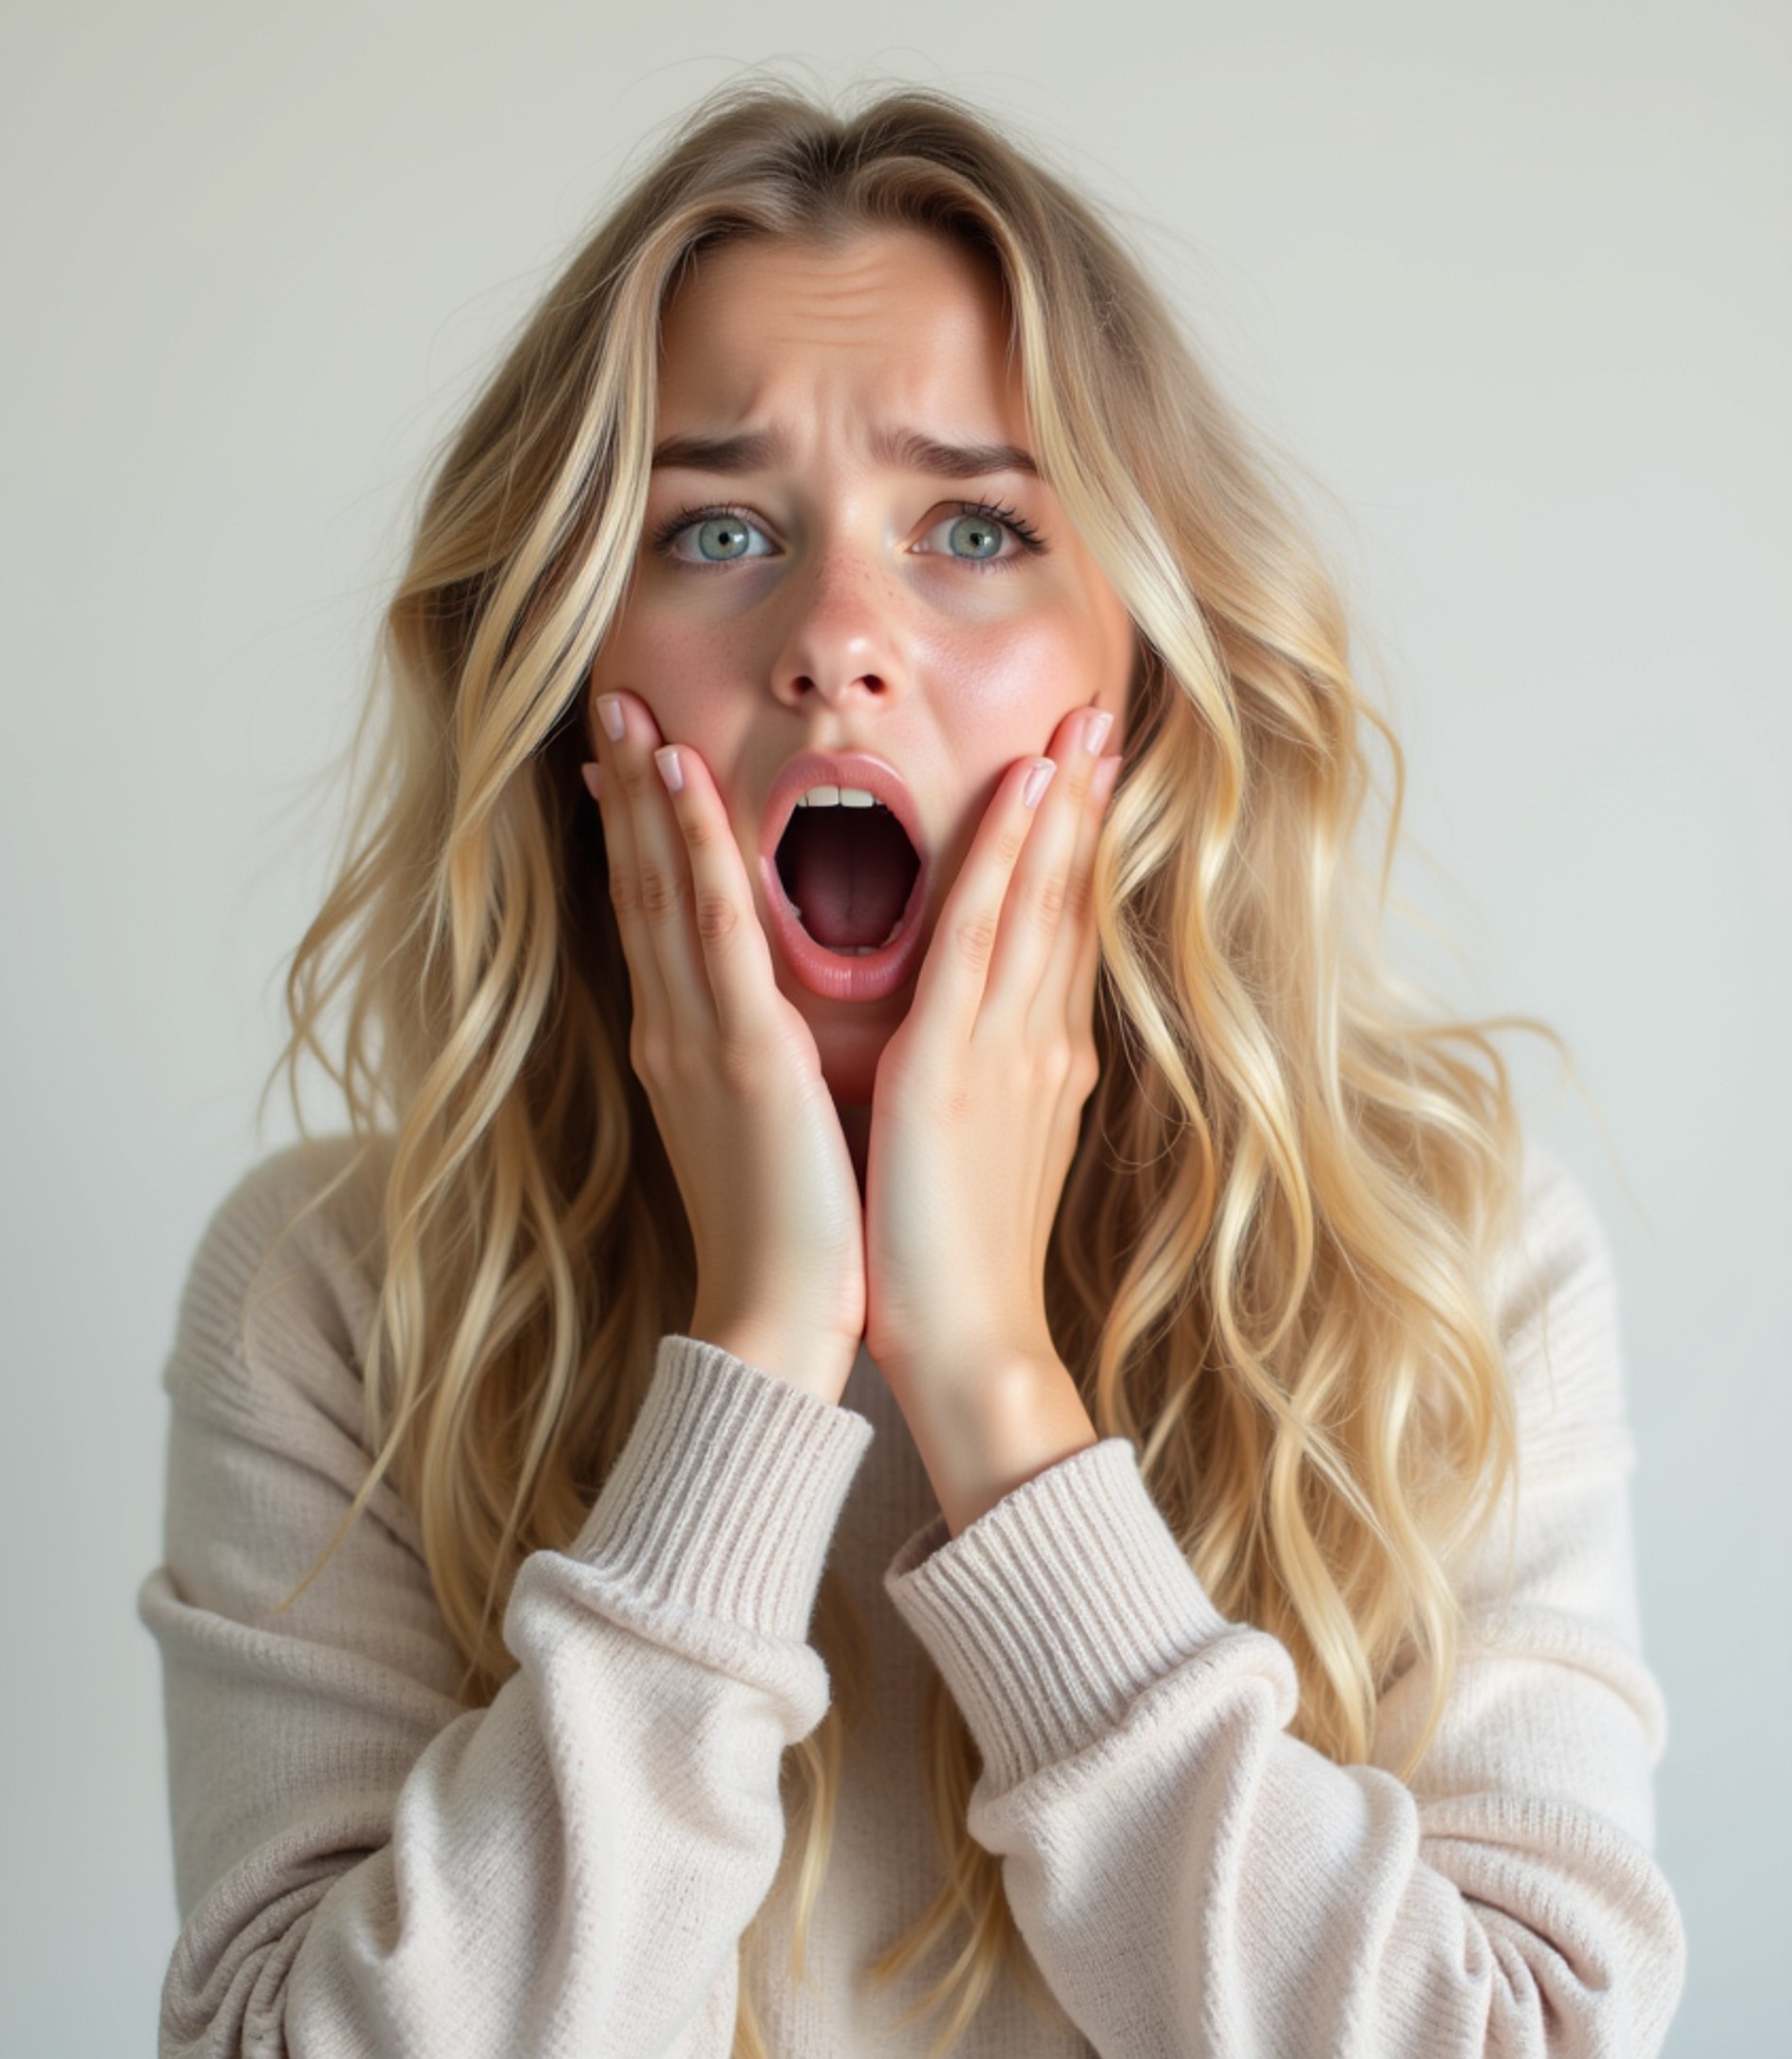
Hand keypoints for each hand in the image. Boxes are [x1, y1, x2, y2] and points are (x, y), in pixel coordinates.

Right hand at [583, 689, 864, 1403]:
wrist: (782, 1322)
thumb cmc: (793, 1234)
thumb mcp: (765, 1126)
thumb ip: (756, 1059)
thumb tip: (767, 1017)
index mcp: (685, 1047)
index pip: (654, 917)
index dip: (637, 833)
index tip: (628, 759)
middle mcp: (675, 1029)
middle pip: (639, 885)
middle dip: (622, 790)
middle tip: (608, 699)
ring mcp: (698, 1036)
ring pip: (663, 887)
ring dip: (644, 790)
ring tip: (627, 708)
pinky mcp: (741, 1053)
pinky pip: (714, 928)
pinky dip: (691, 847)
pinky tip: (680, 779)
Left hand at [863, 701, 1119, 1420]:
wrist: (966, 1346)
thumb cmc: (956, 1265)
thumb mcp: (988, 1154)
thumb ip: (994, 1088)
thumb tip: (987, 1050)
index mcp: (1040, 1064)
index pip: (1062, 933)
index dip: (1075, 850)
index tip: (1084, 775)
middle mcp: (1040, 1042)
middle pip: (1068, 899)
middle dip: (1086, 804)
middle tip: (1102, 712)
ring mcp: (1007, 1048)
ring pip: (1039, 900)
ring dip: (1058, 804)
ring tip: (1081, 722)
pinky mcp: (957, 1066)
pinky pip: (984, 939)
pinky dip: (1004, 859)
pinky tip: (1021, 793)